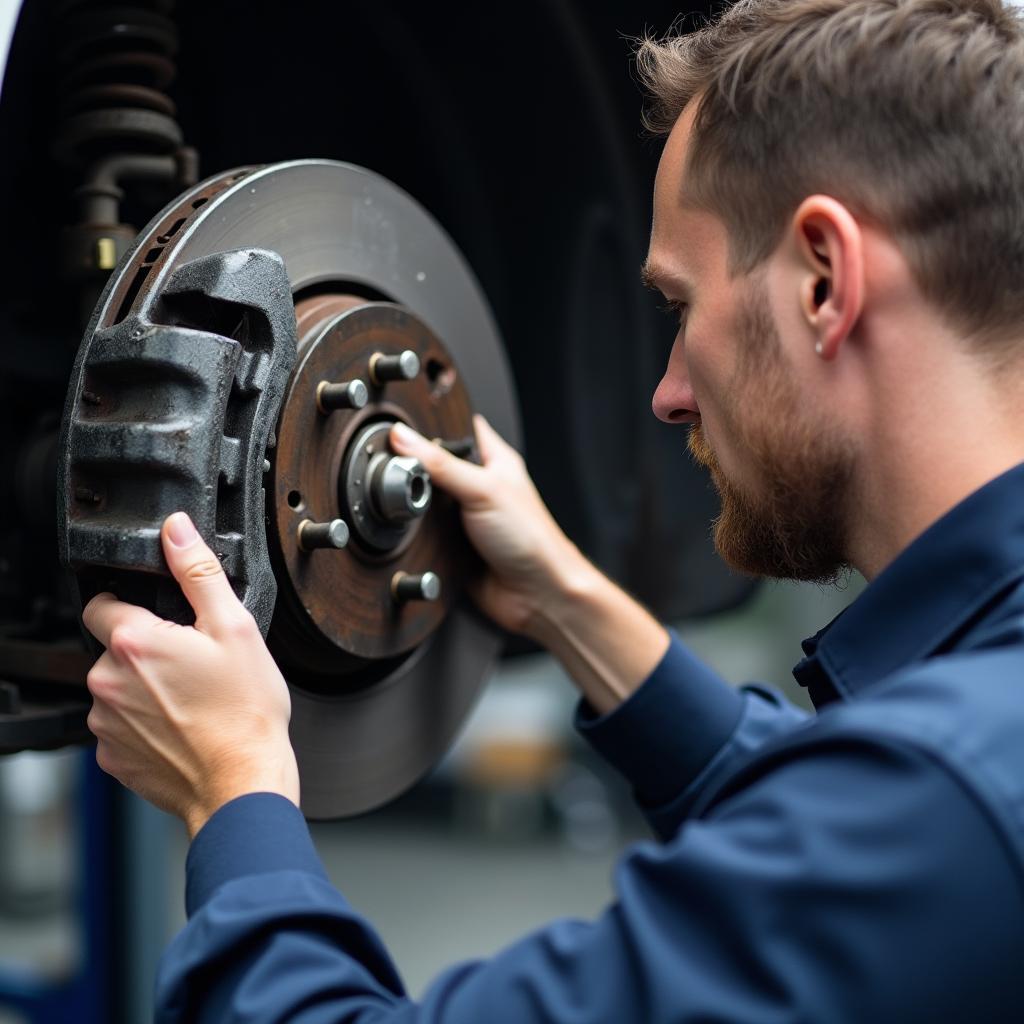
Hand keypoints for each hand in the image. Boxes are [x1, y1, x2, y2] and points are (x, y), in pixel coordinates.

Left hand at [83, 512, 298, 838]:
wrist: (243, 781)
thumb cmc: (245, 711)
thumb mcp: (234, 626)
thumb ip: (197, 571)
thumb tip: (177, 530)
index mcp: (134, 642)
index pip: (101, 603)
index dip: (132, 603)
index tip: (163, 619)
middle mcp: (107, 682)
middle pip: (113, 649)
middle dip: (146, 650)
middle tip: (193, 662)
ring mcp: (106, 724)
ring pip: (117, 688)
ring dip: (144, 688)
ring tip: (192, 698)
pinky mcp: (113, 758)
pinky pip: (121, 728)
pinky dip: (145, 725)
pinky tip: (183, 726)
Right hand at [389, 415, 589, 637]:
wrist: (535, 595)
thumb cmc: (531, 540)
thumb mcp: (483, 490)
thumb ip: (442, 464)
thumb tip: (404, 438)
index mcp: (495, 461)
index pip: (459, 430)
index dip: (432, 426)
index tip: (402, 425)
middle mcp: (479, 487)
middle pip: (435, 466)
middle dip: (415, 467)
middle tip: (396, 467)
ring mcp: (465, 517)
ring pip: (425, 500)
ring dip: (413, 503)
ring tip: (403, 501)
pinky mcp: (453, 544)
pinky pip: (424, 533)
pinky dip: (414, 532)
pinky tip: (410, 530)